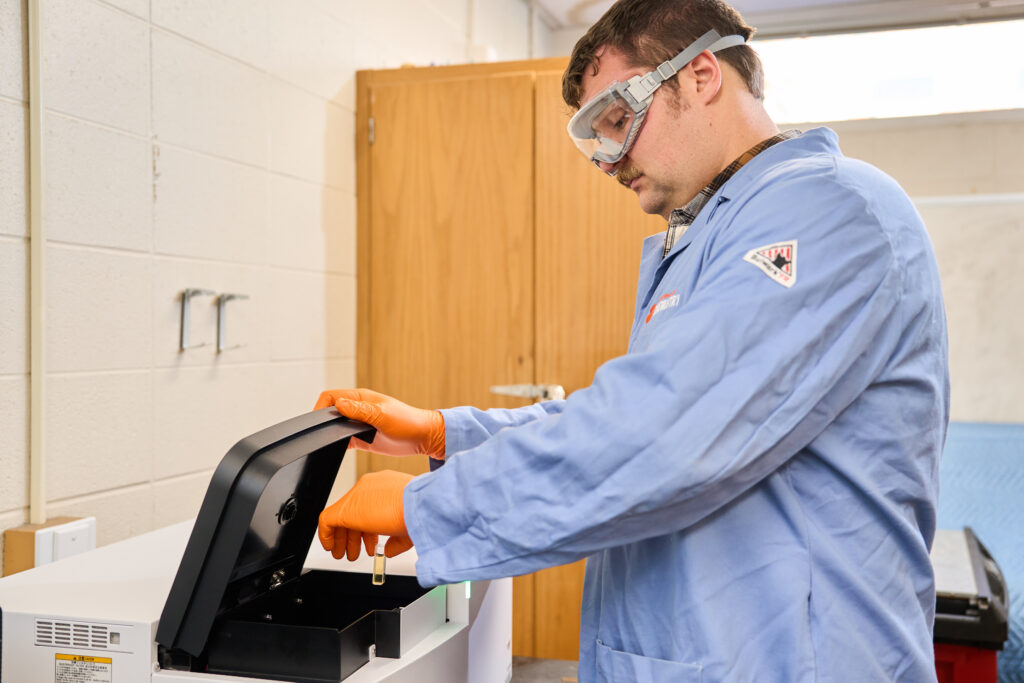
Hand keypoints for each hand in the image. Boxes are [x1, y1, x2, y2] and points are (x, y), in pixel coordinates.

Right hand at [314, 388, 444, 458]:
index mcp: (360, 398)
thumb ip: (360, 410)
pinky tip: (339, 449)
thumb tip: (339, 404)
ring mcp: (359, 424)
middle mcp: (357, 409)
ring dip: (331, 433)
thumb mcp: (383, 415)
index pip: (331, 397)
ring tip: (330, 442)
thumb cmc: (409, 422)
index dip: (320, 407)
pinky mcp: (362, 438)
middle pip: (330, 412)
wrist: (422, 438)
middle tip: (323, 434)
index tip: (317, 421)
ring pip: (335, 426)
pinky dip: (337, 444)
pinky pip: (343, 440)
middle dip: (323, 422)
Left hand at [318, 470, 415, 559]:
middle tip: (354, 551)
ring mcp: (357, 496)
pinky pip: (327, 520)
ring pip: (341, 516)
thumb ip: (395, 539)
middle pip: (354, 511)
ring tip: (342, 554)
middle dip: (354, 535)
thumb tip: (388, 550)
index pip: (370, 507)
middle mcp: (370, 488)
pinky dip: (327, 536)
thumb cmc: (421, 514)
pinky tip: (331, 548)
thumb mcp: (408, 526)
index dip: (369, 530)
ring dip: (342, 538)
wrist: (420, 506)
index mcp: (386, 487)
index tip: (370, 543)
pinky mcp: (346, 509)